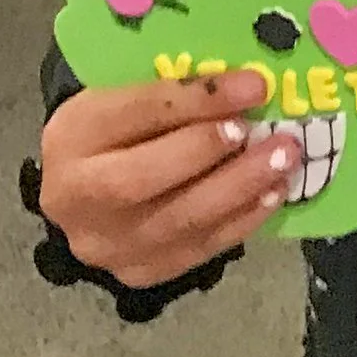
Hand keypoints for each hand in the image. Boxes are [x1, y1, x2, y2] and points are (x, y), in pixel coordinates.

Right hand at [38, 73, 299, 286]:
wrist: (90, 190)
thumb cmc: (121, 130)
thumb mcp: (129, 96)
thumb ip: (176, 93)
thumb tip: (249, 85)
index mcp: (70, 136)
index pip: (133, 113)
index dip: (198, 99)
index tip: (254, 86)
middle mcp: (75, 197)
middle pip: (142, 178)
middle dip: (212, 152)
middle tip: (269, 133)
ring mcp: (105, 244)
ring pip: (178, 220)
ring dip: (242, 188)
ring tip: (286, 159)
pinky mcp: (137, 271)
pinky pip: (197, 249)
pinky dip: (242, 219)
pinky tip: (274, 192)